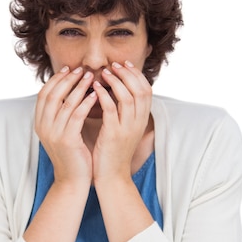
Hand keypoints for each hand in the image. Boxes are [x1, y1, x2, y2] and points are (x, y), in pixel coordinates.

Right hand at [35, 66, 96, 185]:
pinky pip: (76, 115)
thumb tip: (70, 92)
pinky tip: (95, 95)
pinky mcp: (66, 140)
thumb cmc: (72, 156)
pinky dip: (85, 103)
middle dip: (67, 79)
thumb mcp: (62, 132)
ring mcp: (53, 134)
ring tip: (90, 77)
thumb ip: (62, 115)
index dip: (56, 79)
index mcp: (40, 124)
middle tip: (81, 69)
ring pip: (65, 103)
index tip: (69, 69)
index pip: (44, 94)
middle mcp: (43, 127)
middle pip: (52, 94)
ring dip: (78, 87)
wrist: (72, 182)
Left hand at [92, 61, 151, 182]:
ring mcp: (128, 128)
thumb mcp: (123, 129)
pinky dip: (104, 96)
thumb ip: (123, 112)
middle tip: (113, 65)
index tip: (123, 64)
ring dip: (116, 81)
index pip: (146, 89)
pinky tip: (95, 89)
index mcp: (142, 120)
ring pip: (128, 97)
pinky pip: (111, 110)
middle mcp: (138, 122)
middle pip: (140, 89)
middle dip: (127, 73)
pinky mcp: (114, 135)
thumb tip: (115, 90)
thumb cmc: (112, 152)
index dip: (136, 74)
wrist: (111, 177)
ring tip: (103, 73)